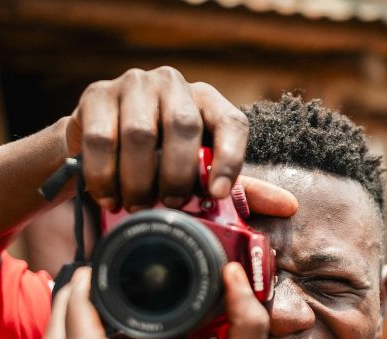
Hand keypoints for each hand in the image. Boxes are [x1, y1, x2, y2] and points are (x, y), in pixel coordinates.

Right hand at [66, 66, 249, 211]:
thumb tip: (290, 207)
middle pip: (184, 126)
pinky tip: (108, 197)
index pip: (232, 122)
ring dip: (138, 181)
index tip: (218, 196)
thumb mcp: (201, 174)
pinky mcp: (96, 95)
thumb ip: (243, 190)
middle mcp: (173, 83)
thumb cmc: (160, 160)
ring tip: (136, 206)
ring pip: (139, 134)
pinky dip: (105, 177)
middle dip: (177, 175)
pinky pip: (101, 139)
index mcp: (207, 101)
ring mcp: (133, 84)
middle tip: (170, 206)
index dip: (230, 159)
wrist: (99, 142)